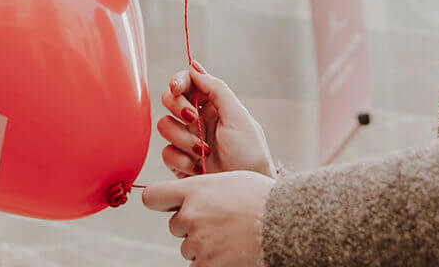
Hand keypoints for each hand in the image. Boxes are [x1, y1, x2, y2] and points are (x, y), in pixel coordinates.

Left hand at [143, 171, 273, 265]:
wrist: (285, 223)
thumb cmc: (261, 198)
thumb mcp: (228, 180)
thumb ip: (202, 189)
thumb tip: (187, 199)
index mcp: (195, 190)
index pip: (153, 196)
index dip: (159, 201)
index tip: (166, 204)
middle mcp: (191, 215)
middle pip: (175, 225)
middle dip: (191, 226)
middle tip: (220, 222)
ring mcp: (198, 242)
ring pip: (187, 247)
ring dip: (203, 246)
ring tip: (230, 236)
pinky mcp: (207, 265)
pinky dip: (209, 263)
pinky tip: (228, 252)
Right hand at [159, 66, 275, 177]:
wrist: (246, 193)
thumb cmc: (250, 154)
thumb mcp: (239, 117)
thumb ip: (216, 89)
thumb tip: (194, 65)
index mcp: (213, 104)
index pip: (188, 83)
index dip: (178, 81)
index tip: (177, 88)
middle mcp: (197, 119)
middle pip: (169, 100)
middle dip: (177, 107)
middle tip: (192, 118)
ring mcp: (186, 140)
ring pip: (164, 126)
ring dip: (182, 138)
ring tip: (203, 151)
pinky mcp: (179, 162)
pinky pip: (166, 153)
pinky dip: (181, 159)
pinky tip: (198, 168)